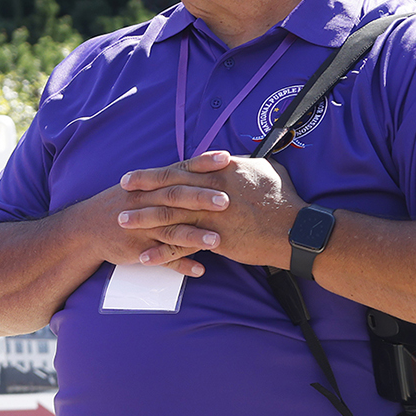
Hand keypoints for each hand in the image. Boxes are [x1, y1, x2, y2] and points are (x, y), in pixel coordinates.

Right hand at [69, 151, 237, 277]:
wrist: (86, 227)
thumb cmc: (121, 203)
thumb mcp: (141, 186)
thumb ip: (171, 178)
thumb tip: (204, 168)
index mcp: (151, 185)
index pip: (180, 170)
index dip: (202, 164)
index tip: (226, 159)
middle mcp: (147, 203)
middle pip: (176, 198)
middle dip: (201, 199)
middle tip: (227, 201)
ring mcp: (143, 228)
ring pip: (171, 231)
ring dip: (194, 236)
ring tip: (217, 240)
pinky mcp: (139, 249)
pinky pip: (162, 258)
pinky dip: (181, 265)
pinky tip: (200, 270)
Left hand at [117, 150, 304, 271]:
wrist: (295, 229)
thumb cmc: (284, 198)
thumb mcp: (265, 169)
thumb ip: (242, 163)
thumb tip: (232, 158)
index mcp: (221, 171)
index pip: (181, 169)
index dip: (155, 172)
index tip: (136, 174)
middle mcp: (212, 190)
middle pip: (168, 188)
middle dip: (142, 190)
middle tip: (120, 193)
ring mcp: (211, 215)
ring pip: (169, 215)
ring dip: (143, 219)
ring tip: (123, 222)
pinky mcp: (215, 239)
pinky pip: (181, 246)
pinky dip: (161, 252)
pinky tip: (144, 257)